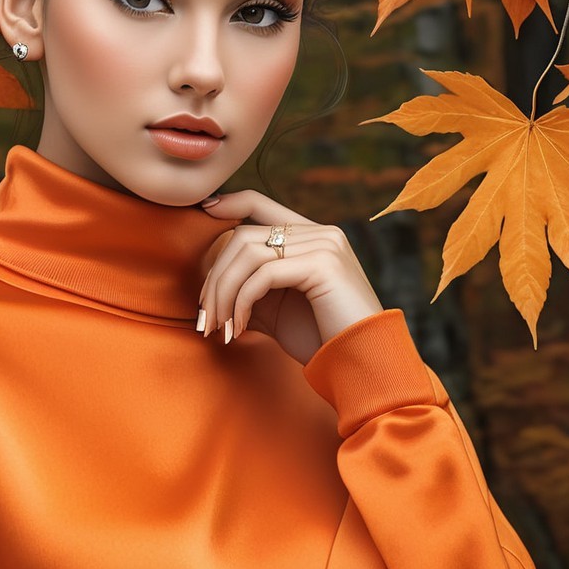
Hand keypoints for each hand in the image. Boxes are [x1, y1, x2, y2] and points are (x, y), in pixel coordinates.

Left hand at [197, 189, 383, 364]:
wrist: (363, 366)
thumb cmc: (321, 339)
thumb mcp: (279, 307)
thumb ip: (252, 285)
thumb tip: (212, 281)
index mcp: (314, 236)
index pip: (261, 203)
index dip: (230, 202)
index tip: (205, 211)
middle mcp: (321, 232)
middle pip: (244, 234)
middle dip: (216, 276)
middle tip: (205, 317)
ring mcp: (324, 244)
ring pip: (249, 253)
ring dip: (224, 293)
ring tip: (218, 327)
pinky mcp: (323, 264)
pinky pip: (263, 274)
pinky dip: (242, 301)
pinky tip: (239, 327)